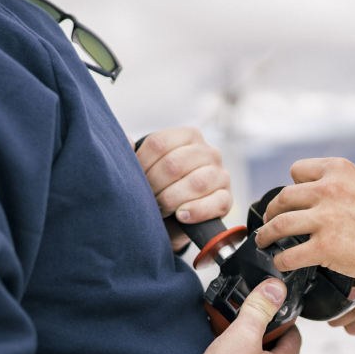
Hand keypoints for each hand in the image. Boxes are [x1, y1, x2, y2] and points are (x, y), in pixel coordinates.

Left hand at [135, 128, 231, 250]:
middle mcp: (208, 151)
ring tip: (163, 209)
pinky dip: (195, 211)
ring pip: (196, 183)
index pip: (158, 144)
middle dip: (154, 186)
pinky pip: (214, 203)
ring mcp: (221, 174)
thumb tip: (127, 142)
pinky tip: (181, 216)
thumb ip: (133, 153)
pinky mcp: (227, 198)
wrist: (176, 218)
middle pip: (174, 164)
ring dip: (172, 200)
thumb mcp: (147, 167)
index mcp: (188, 136)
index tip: (135, 180)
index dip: (141, 165)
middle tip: (147, 198)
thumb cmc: (161, 186)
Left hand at [254, 158, 354, 279]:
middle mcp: (328, 189)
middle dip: (273, 210)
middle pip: (284, 197)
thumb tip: (320, 191)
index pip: (298, 171)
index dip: (294, 186)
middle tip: (270, 220)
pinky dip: (282, 260)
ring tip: (263, 240)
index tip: (294, 198)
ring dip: (266, 234)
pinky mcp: (324, 247)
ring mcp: (325, 218)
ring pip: (279, 224)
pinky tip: (282, 263)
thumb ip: (342, 184)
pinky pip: (290, 254)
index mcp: (339, 170)